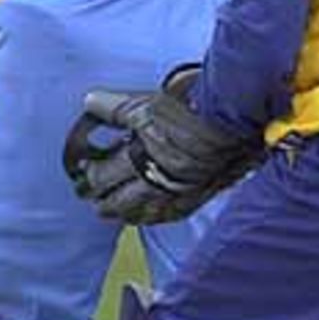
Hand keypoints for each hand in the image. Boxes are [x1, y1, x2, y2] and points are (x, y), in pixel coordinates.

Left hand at [63, 71, 258, 224]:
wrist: (234, 119)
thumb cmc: (192, 107)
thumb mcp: (147, 103)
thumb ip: (114, 107)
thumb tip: (89, 102)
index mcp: (140, 157)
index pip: (102, 177)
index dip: (89, 174)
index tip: (84, 169)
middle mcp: (155, 181)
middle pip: (118, 201)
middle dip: (101, 199)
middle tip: (91, 196)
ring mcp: (175, 192)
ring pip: (140, 214)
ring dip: (122, 213)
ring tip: (110, 210)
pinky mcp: (194, 197)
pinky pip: (166, 216)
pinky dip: (150, 217)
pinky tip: (143, 215)